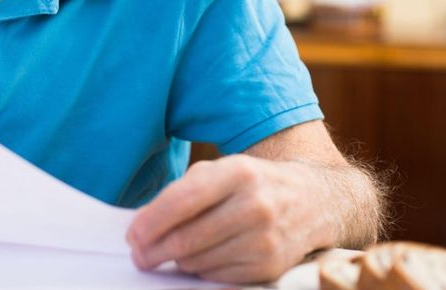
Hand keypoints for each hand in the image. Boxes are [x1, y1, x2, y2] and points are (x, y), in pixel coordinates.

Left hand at [126, 154, 325, 283]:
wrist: (313, 201)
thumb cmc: (254, 183)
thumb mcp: (222, 170)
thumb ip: (183, 192)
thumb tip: (144, 226)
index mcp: (238, 172)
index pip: (183, 201)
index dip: (151, 223)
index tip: (132, 236)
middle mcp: (254, 205)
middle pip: (186, 239)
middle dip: (153, 251)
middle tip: (139, 255)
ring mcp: (264, 239)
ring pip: (198, 261)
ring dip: (178, 260)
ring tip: (176, 250)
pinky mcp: (269, 266)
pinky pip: (217, 276)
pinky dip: (202, 270)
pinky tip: (204, 256)